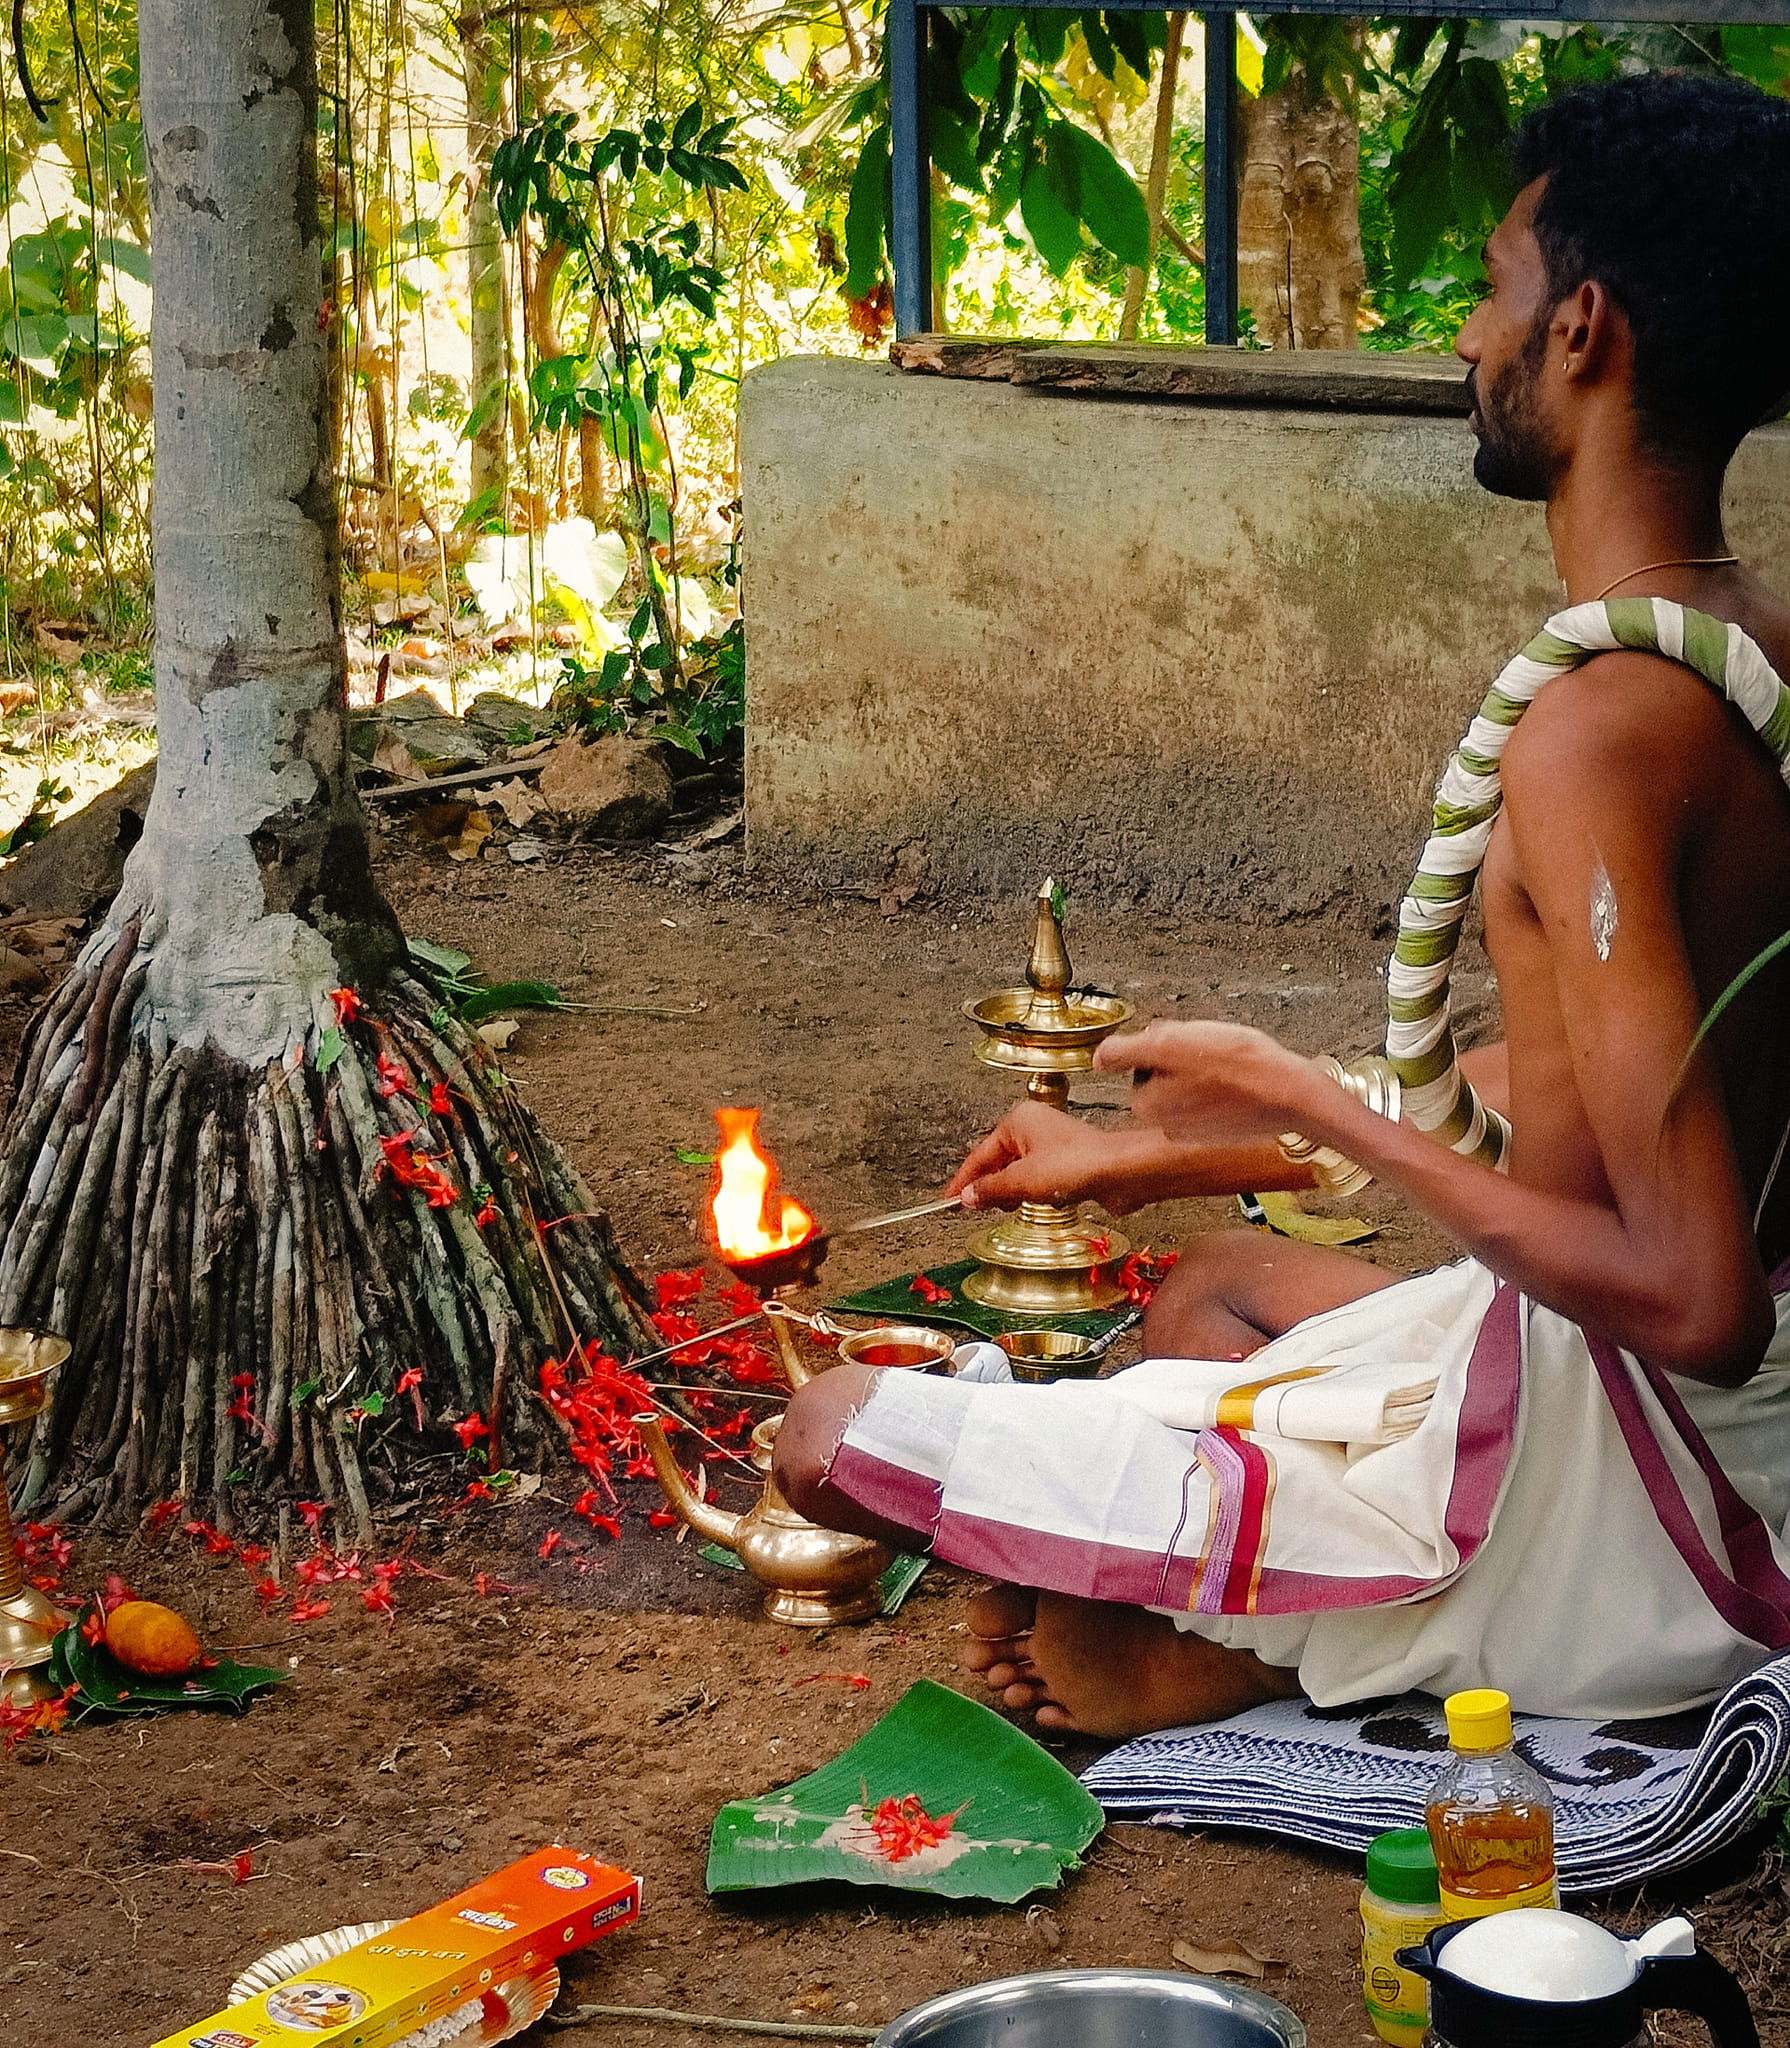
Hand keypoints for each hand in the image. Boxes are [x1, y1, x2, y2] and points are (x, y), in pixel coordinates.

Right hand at [946, 1100, 1148, 1214]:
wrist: (1123, 1172)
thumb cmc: (1078, 1165)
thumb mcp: (1023, 1182)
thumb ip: (991, 1190)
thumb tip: (967, 1197)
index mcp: (1018, 1121)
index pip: (979, 1154)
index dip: (964, 1180)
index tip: (949, 1199)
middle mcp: (1034, 1128)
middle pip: (998, 1162)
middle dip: (989, 1186)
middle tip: (977, 1207)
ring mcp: (1052, 1145)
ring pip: (1018, 1173)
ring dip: (1012, 1192)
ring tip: (1009, 1207)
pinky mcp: (1069, 1164)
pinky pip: (1039, 1180)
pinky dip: (1032, 1194)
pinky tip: (1035, 1205)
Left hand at [1094, 1020, 1318, 1145]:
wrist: (1292, 1095)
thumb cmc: (1238, 1066)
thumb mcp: (1171, 1043)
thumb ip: (1127, 1052)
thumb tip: (1100, 1059)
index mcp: (1148, 1106)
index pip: (1138, 1061)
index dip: (1161, 1044)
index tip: (1184, 1042)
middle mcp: (1166, 1126)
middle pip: (1162, 1074)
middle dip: (1180, 1058)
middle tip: (1210, 1049)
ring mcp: (1196, 1131)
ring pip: (1189, 1085)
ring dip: (1204, 1070)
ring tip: (1232, 1065)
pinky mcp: (1222, 1131)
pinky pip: (1214, 1100)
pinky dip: (1225, 1088)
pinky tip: (1244, 1081)